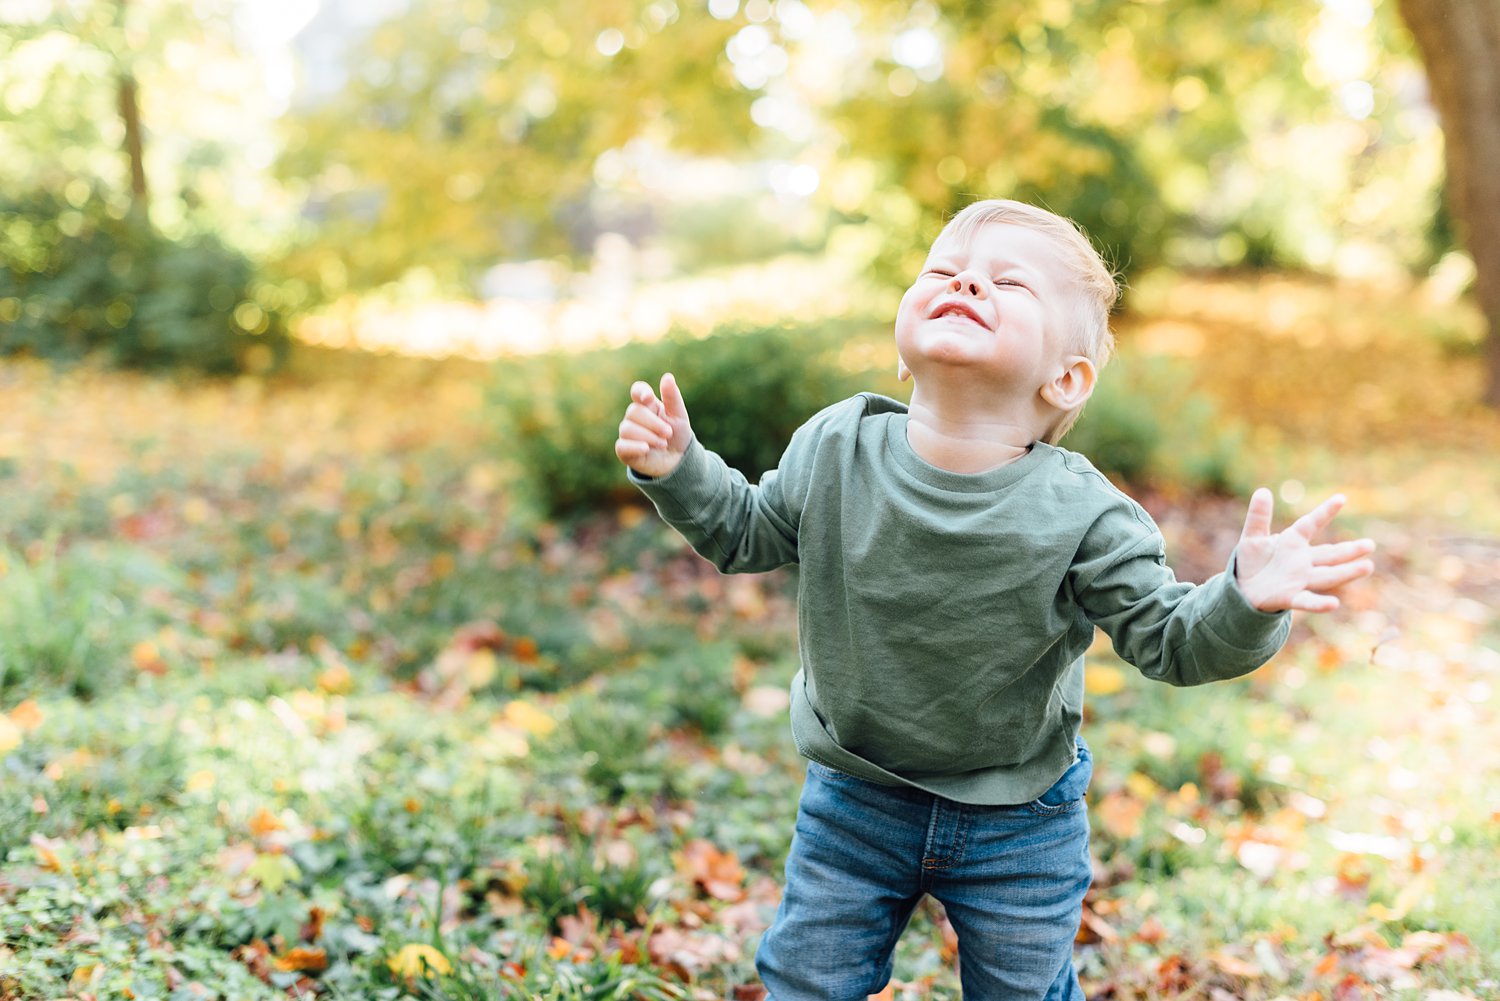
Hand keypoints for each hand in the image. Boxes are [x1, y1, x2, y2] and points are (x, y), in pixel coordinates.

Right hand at [615, 373, 692, 478]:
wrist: (678, 461)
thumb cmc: (677, 435)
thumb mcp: (679, 416)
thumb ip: (672, 397)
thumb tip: (667, 376)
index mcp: (647, 405)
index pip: (637, 391)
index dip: (640, 392)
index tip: (649, 398)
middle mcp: (634, 417)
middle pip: (633, 411)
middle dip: (653, 423)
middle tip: (668, 433)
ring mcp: (628, 433)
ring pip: (627, 428)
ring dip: (649, 437)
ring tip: (663, 444)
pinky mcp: (624, 450)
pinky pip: (622, 445)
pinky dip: (635, 446)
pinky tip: (647, 449)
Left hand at [1233, 489, 1374, 611]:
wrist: (1244, 588)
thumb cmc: (1253, 561)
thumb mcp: (1252, 537)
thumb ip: (1258, 516)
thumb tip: (1262, 490)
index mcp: (1293, 542)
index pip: (1311, 524)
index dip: (1324, 512)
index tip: (1341, 498)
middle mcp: (1303, 561)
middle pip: (1330, 554)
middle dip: (1349, 550)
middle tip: (1370, 544)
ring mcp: (1299, 579)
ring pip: (1327, 576)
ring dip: (1346, 572)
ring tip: (1368, 567)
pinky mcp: (1290, 597)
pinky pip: (1307, 601)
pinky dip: (1319, 604)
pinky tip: (1334, 604)